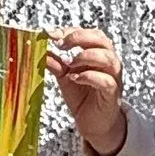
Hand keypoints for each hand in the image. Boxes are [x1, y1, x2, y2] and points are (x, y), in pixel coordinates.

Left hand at [47, 26, 126, 155]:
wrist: (94, 124)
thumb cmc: (83, 97)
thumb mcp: (65, 77)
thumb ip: (56, 64)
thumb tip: (41, 50)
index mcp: (97, 54)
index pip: (89, 34)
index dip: (71, 31)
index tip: (51, 34)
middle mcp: (108, 63)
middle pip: (102, 40)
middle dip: (80, 37)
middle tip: (61, 44)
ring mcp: (113, 78)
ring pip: (108, 58)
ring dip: (86, 56)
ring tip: (69, 63)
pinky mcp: (112, 94)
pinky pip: (106, 81)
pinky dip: (90, 76)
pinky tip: (75, 78)